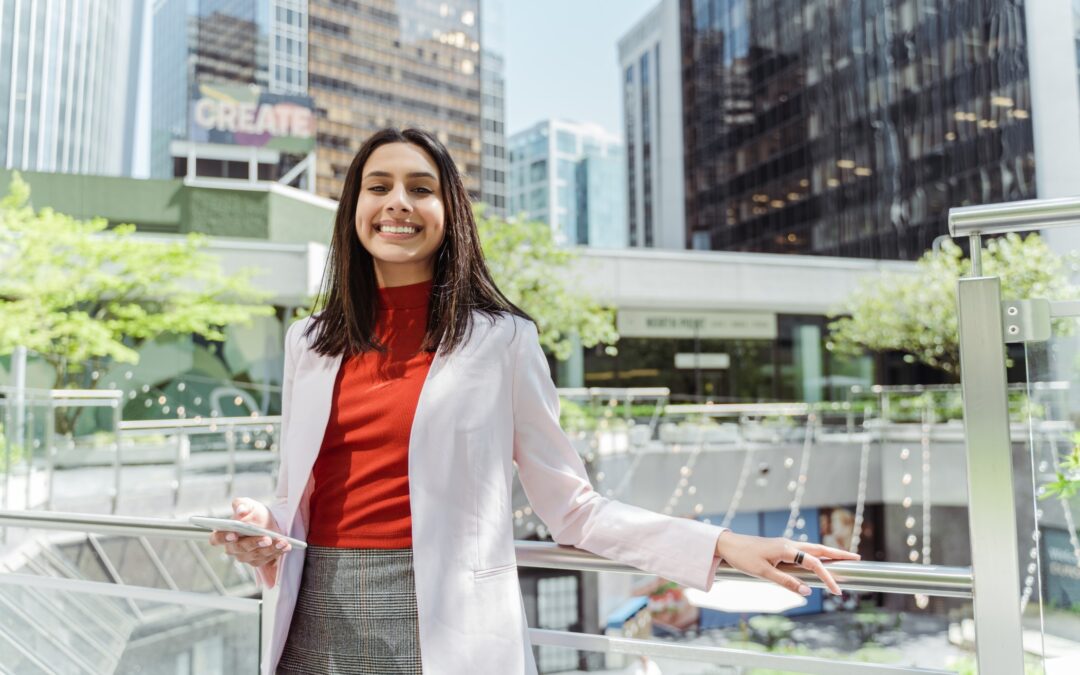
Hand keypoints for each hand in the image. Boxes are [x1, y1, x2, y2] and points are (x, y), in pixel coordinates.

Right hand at [208, 498, 291, 581]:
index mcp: (224, 533)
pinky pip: (267, 559)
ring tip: (282, 541)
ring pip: (256, 555)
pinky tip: (286, 545)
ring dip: (270, 548)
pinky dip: (277, 552)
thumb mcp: (248, 504)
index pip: (217, 539)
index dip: (224, 538)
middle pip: (240, 548)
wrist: (267, 522)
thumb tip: (240, 511)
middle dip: (254, 543)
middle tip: (267, 538)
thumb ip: (241, 505)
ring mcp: (244, 556)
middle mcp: (232, 548)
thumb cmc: (253, 513)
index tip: (234, 534)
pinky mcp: (257, 561)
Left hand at [714, 531, 859, 595]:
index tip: (838, 591)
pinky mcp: (781, 547)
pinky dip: (816, 554)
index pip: (814, 563)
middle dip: (838, 554)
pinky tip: (818, 560)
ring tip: (843, 558)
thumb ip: (786, 582)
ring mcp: (785, 544)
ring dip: (828, 553)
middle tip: (857, 558)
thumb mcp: (764, 573)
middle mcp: (789, 544)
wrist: (728, 544)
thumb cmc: (744, 558)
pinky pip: (803, 550)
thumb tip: (808, 591)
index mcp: (787, 549)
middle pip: (819, 549)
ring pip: (812, 548)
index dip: (828, 577)